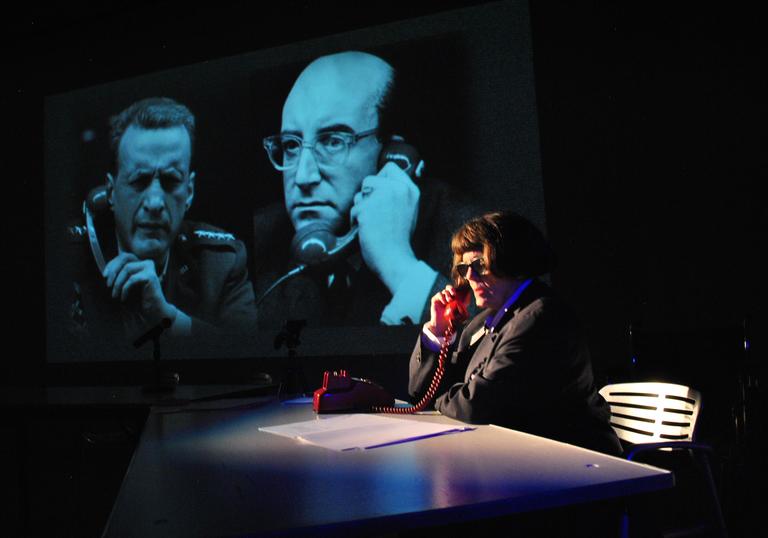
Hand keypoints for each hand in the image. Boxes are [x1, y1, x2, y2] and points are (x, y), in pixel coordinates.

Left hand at [103, 252, 176, 325]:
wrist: (152, 311)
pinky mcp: (150, 276)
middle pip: (125, 258)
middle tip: (108, 284)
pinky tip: (123, 298)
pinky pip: (132, 279)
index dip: (112, 264)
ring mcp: (149, 269)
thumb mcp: (124, 285)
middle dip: (113, 270)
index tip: (104, 275)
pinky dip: (125, 289)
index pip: (123, 257)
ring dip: (118, 283)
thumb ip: (118, 275)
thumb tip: (104, 270)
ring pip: (127, 268)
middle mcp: (146, 263)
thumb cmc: (138, 300)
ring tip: (115, 295)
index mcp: (140, 264)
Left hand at [350, 162, 420, 293]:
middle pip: (370, 179)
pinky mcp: (367, 208)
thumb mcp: (408, 210)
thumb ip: (398, 194)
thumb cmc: (398, 239)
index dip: (380, 180)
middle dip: (367, 195)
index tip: (379, 195)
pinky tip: (366, 231)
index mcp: (410, 189)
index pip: (390, 168)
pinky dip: (356, 221)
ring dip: (361, 209)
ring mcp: (382, 197)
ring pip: (359, 195)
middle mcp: (398, 189)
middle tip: (376, 214)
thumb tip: (380, 182)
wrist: (394, 259)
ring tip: (373, 224)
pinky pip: (354, 210)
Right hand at [426, 284, 466, 336]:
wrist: (442, 324)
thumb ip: (465, 302)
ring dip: (448, 295)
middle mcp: (446, 297)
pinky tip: (444, 303)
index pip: (455, 290)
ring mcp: (441, 298)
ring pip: (445, 291)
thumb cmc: (452, 318)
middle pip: (449, 287)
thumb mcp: (461, 310)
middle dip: (452, 289)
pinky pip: (439, 294)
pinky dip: (442, 297)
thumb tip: (469, 293)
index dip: (457, 289)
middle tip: (454, 294)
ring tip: (449, 301)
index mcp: (453, 298)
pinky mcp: (435, 299)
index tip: (459, 293)